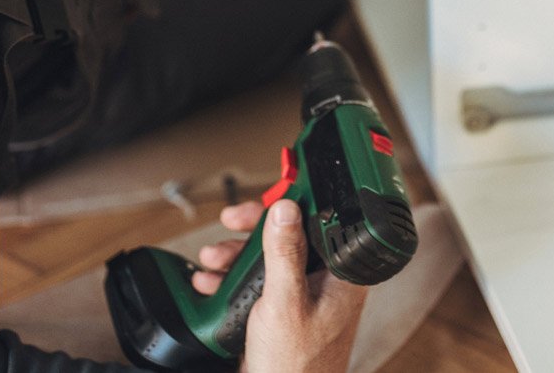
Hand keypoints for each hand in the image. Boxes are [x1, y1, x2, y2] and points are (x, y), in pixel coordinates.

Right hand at [195, 200, 367, 372]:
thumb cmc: (296, 367)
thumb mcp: (285, 302)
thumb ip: (285, 253)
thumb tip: (286, 209)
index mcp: (341, 275)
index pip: (319, 222)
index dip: (291, 204)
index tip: (267, 198)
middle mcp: (326, 282)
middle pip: (289, 236)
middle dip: (253, 231)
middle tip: (231, 222)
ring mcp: (304, 296)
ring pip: (268, 258)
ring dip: (236, 255)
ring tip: (213, 260)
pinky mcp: (282, 310)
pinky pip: (258, 281)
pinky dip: (233, 278)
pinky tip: (212, 282)